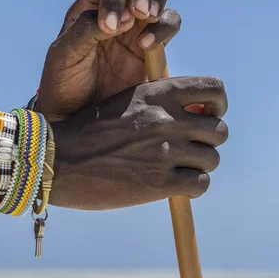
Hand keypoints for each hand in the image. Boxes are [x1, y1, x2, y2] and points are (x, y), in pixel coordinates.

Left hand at [37, 0, 180, 120]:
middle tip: (140, 11)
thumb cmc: (64, 82)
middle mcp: (115, 7)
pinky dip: (165, 27)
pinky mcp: (155, 46)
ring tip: (147, 19)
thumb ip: (86, 30)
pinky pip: (170, 22)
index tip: (109, 28)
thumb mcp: (64, 55)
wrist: (78, 116)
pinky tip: (147, 46)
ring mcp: (137, 24)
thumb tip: (124, 18)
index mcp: (90, 4)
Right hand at [48, 76, 227, 209]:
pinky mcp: (160, 182)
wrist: (59, 161)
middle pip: (219, 130)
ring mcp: (165, 150)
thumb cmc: (89, 132)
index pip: (214, 90)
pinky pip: (201, 184)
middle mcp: (166, 118)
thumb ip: (159, 103)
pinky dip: (193, 187)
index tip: (206, 117)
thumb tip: (195, 114)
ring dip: (200, 166)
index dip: (218, 106)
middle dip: (208, 141)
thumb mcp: (125, 103)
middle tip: (190, 149)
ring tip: (180, 169)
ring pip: (212, 159)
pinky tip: (176, 187)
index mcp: (158, 93)